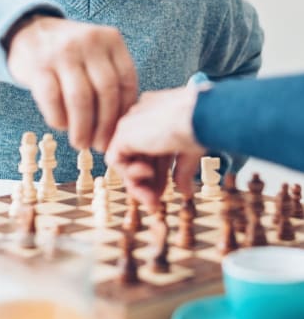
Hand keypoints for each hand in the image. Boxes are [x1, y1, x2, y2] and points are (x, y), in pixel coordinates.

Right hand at [6, 16, 137, 151]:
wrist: (28, 31)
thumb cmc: (70, 53)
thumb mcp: (96, 52)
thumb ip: (111, 77)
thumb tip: (122, 125)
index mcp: (110, 39)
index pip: (127, 81)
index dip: (124, 112)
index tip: (119, 134)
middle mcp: (89, 42)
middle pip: (106, 92)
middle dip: (105, 125)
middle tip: (100, 145)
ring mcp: (62, 52)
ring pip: (80, 99)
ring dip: (82, 128)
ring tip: (81, 143)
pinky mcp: (38, 66)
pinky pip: (53, 100)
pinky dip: (59, 119)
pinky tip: (61, 126)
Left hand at [104, 85, 205, 207]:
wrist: (200, 117)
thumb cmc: (202, 127)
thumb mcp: (190, 152)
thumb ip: (182, 170)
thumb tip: (184, 191)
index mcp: (158, 115)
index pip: (151, 149)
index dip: (158, 174)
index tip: (165, 192)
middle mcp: (142, 116)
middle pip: (137, 157)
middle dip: (147, 184)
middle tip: (155, 204)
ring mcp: (131, 123)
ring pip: (125, 160)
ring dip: (137, 185)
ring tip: (152, 200)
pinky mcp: (123, 132)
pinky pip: (115, 159)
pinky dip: (129, 174)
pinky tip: (147, 175)